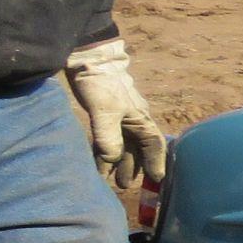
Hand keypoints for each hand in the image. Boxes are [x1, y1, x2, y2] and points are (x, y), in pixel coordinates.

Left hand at [64, 39, 168, 187]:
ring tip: (110, 179)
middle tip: (125, 185)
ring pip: (122, 143)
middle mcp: (132, 119)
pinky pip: (108, 137)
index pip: (153, 143)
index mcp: (140, 117)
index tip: (156, 178)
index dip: (156, 161)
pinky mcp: (103, 113)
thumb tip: (112, 159)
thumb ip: (108, 136)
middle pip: (137, 147)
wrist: (86, 58)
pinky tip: (98, 159)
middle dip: (133, 166)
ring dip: (118, 161)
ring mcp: (117, 116)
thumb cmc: (101, 82)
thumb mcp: (104, 109)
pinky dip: (105, 150)